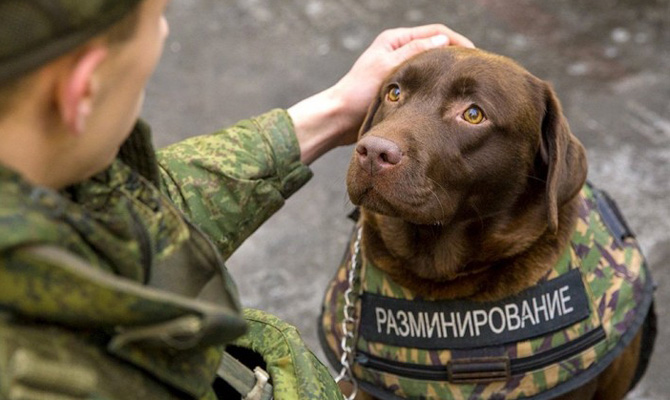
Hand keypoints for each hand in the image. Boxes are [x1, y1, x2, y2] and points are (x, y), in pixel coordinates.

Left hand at [289, 24, 473, 163]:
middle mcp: (398, 51)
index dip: (457, 41)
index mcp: (395, 39)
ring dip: (446, 72)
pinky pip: (423, 82)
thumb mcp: (387, 67)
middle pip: (435, 47)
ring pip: (430, 66)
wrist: (339, 118)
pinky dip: (436, 85)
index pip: (436, 32)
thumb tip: (443, 40)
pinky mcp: (400, 88)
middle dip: (455, 56)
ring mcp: (399, 69)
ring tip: (464, 84)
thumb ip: (414, 51)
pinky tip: (446, 97)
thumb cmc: (358, 92)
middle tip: (475, 70)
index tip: (475, 56)